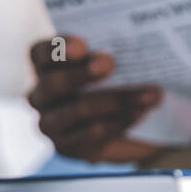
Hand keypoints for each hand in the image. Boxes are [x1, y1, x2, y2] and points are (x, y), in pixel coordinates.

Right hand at [26, 35, 164, 161]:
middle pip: (54, 83)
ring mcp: (50, 123)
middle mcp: (41, 94)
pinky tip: (140, 113)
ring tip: (150, 95)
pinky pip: (92, 133)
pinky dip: (119, 121)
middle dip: (83, 73)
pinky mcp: (66, 146)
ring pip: (77, 110)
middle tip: (110, 64)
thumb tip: (145, 46)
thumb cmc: (116, 81)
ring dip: (116, 101)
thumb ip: (116, 53)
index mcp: (47, 66)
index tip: (82, 45)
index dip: (57, 48)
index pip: (40, 53)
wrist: (123, 126)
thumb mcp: (115, 63)